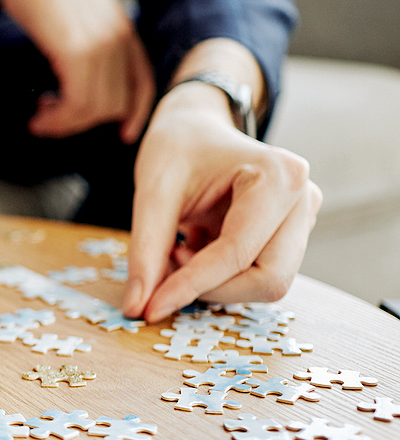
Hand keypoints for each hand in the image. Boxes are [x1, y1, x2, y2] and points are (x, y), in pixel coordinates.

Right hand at [0, 0, 153, 142]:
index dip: (136, 112)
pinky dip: (57, 119)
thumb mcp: (76, 14)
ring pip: (96, 109)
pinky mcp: (79, 52)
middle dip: (85, 122)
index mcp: (122, 28)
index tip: (124, 134)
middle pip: (118, 103)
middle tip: (52, 119)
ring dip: (66, 124)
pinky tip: (38, 115)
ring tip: (41, 117)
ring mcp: (102, 45)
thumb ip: (87, 40)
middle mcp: (119, 38)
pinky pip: (77, 103)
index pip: (143, 81)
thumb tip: (76, 74)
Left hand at [123, 81, 320, 321]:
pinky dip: (219, 277)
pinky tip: (194, 248)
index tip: (150, 310)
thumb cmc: (177, 150)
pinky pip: (257, 277)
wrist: (194, 129)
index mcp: (278, 176)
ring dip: (215, 283)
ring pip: (266, 284)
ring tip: (180, 249)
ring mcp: (302, 219)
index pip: (237, 253)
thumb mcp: (151, 193)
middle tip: (168, 266)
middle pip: (269, 279)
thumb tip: (136, 309)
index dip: (191, 286)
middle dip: (213, 288)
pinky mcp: (290, 236)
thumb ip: (145, 252)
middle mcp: (303, 198)